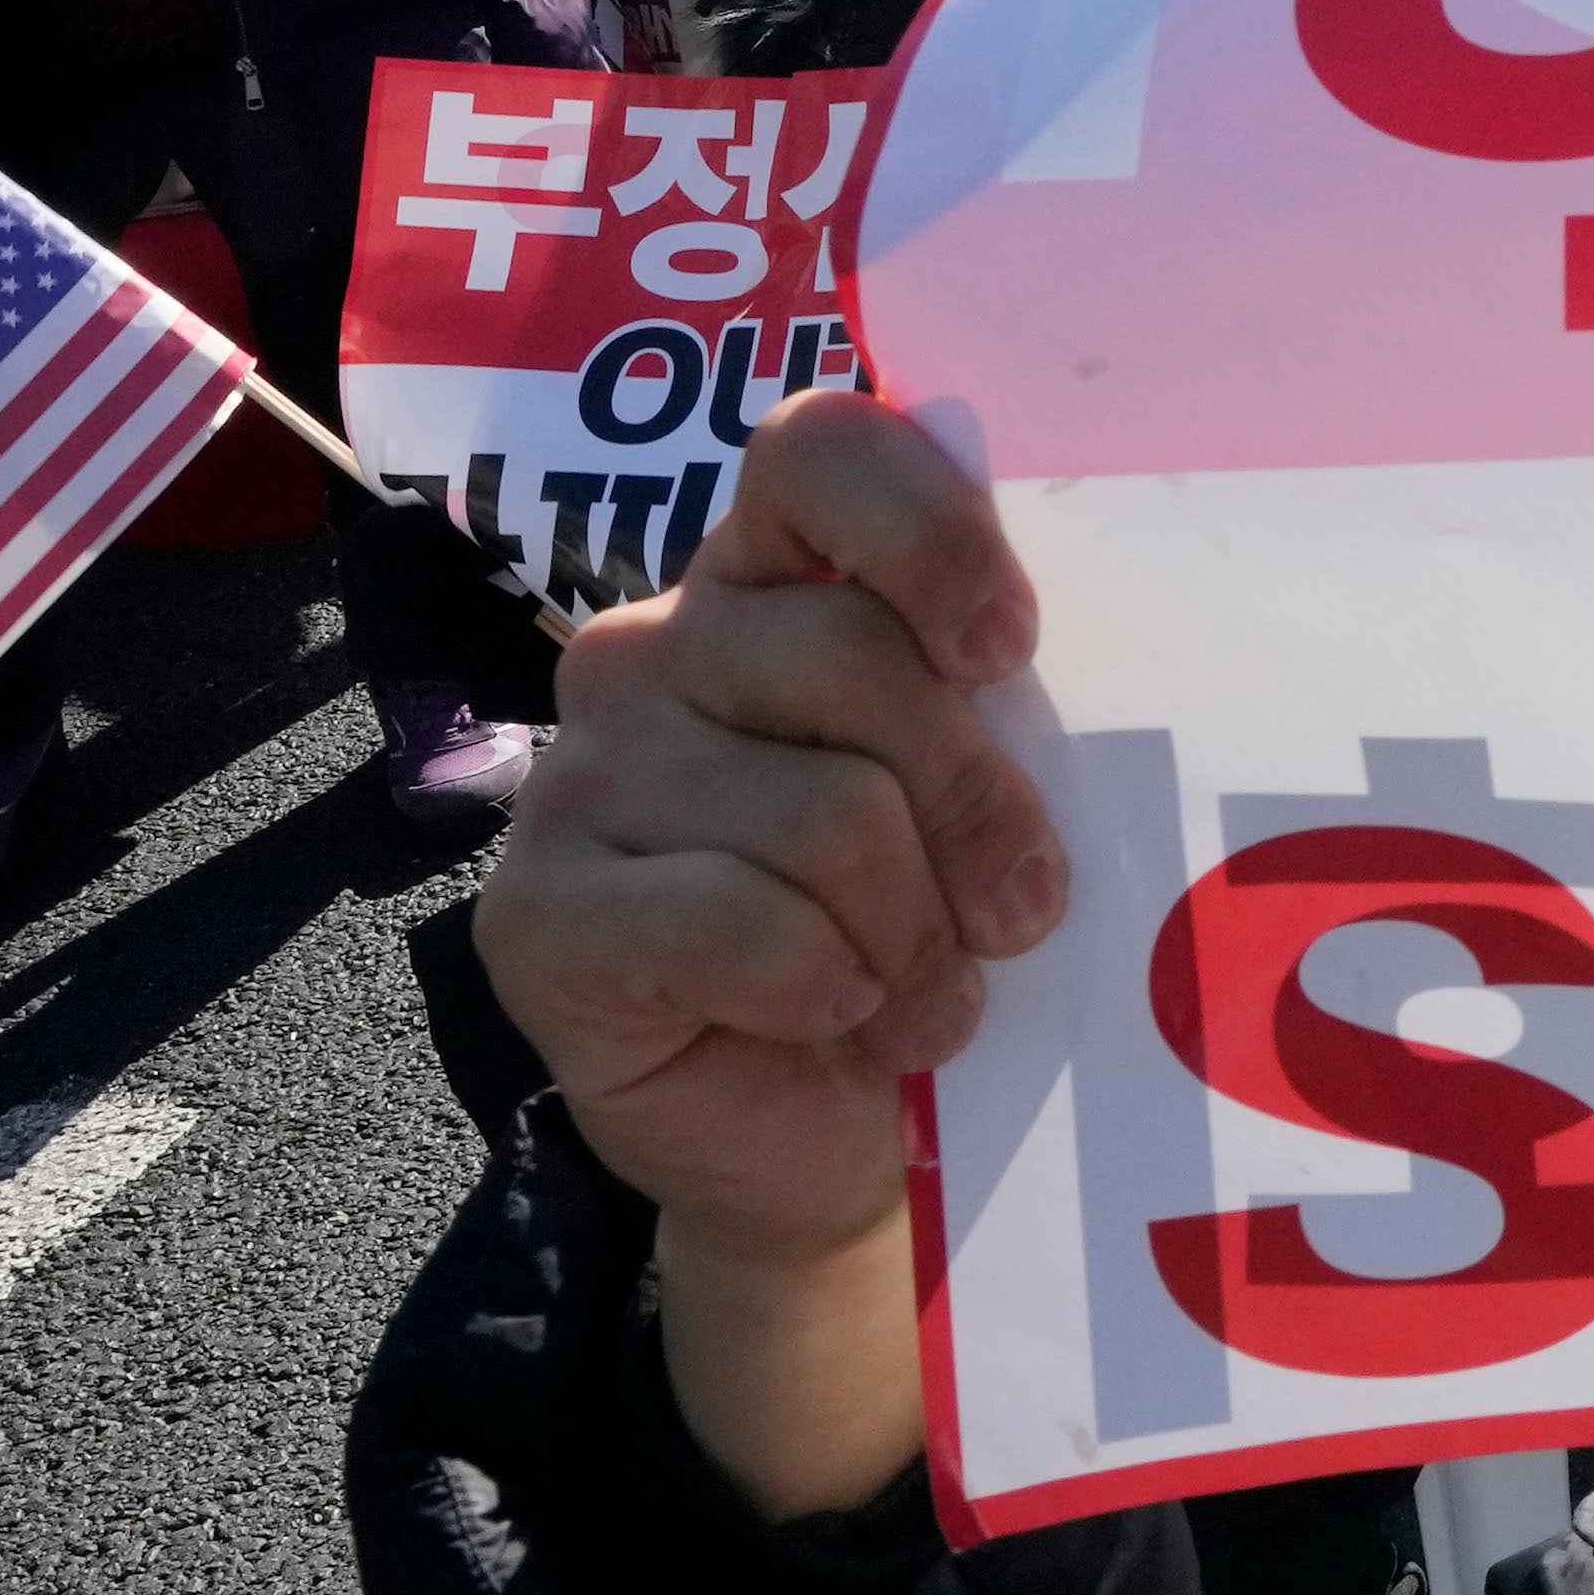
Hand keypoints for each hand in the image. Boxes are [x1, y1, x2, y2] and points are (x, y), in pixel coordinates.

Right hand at [476, 393, 1064, 1512]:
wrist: (825, 1141)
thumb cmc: (922, 937)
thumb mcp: (980, 796)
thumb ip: (997, 704)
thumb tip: (1060, 680)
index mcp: (767, 579)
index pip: (821, 453)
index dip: (928, 530)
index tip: (1010, 646)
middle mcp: (654, 647)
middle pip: (857, 660)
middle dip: (975, 805)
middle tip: (1022, 911)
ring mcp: (578, 774)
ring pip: (821, 814)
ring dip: (914, 930)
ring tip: (934, 993)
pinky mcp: (533, 910)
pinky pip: (736, 926)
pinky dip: (826, 988)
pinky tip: (846, 1019)